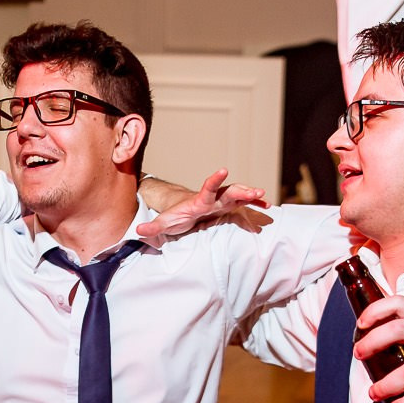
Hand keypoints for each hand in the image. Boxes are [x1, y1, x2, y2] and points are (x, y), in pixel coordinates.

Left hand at [136, 169, 269, 238]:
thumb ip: (152, 227)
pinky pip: (243, 205)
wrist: (181, 208)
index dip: (214, 180)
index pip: (207, 189)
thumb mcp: (162, 223)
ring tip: (265, 199)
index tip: (222, 170)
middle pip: (229, 192)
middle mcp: (213, 199)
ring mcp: (222, 202)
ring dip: (251, 196)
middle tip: (255, 191)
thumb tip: (138, 232)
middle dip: (242, 191)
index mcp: (199, 201)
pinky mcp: (227, 208)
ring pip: (238, 196)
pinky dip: (253, 205)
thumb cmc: (174, 215)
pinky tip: (266, 207)